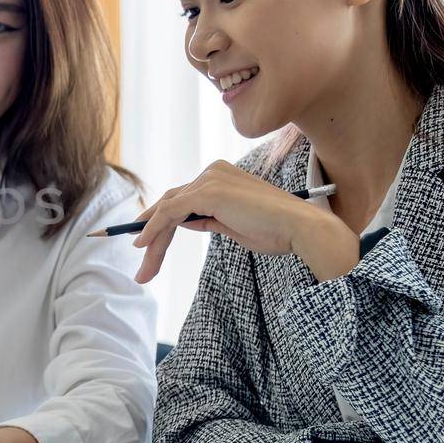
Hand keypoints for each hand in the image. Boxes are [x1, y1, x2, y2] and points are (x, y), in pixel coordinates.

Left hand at [132, 161, 358, 282]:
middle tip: (142, 268)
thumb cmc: (275, 231)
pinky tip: (143, 246)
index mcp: (220, 175)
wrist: (300, 228)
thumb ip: (206, 219)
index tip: (143, 242)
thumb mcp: (232, 225)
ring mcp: (209, 179)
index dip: (158, 221)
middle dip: (152, 236)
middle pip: (171, 204)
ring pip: (167, 210)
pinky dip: (153, 229)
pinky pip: (170, 211)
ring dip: (152, 241)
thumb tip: (182, 222)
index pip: (182, 198)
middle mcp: (212, 172)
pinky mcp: (207, 192)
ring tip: (144, 270)